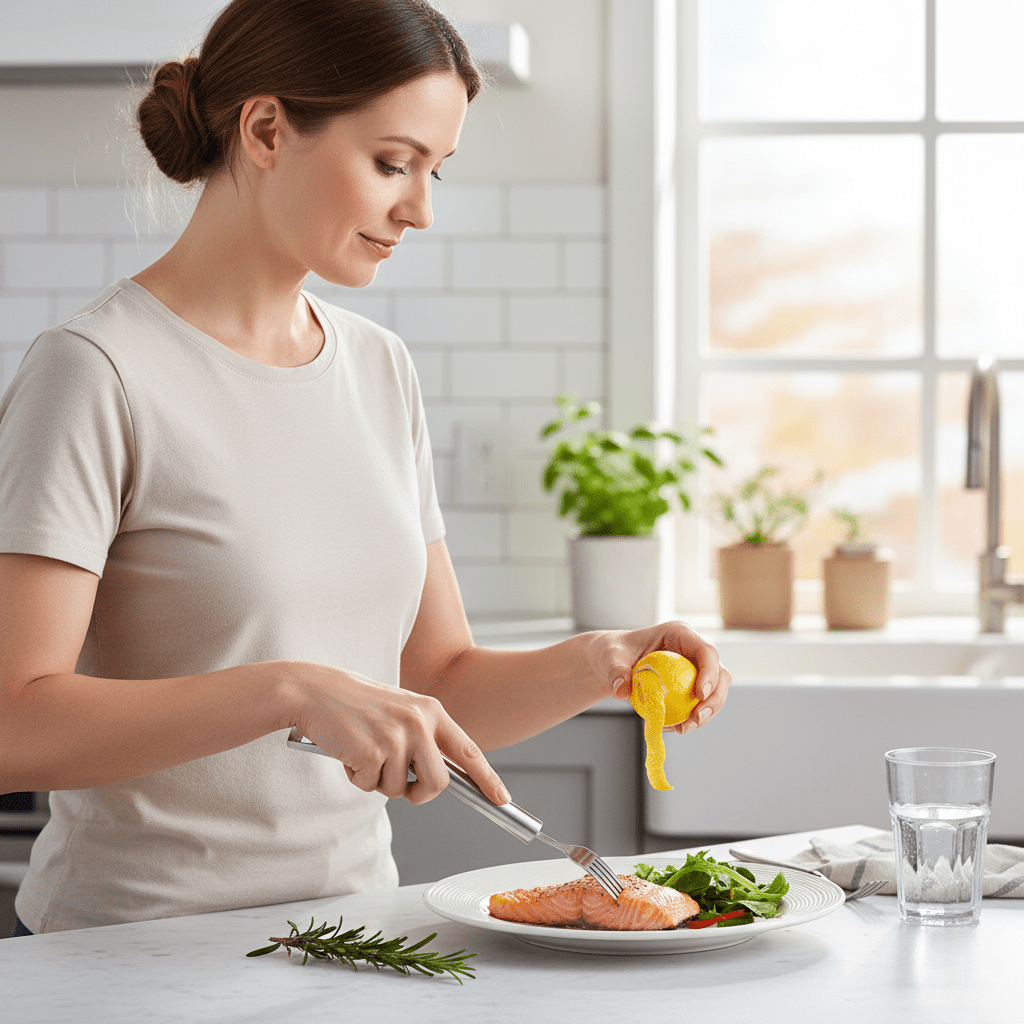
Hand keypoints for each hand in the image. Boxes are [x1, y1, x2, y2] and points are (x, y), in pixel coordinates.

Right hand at [286, 661, 509, 805]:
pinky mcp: (372, 752)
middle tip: (398, 782)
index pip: (468, 750)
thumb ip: (423, 738)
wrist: (314, 690)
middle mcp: (419, 722)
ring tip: (364, 751)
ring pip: (400, 789)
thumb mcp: (400, 712)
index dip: (488, 778)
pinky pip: (371, 786)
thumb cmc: (356, 704)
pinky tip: (348, 751)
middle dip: (418, 794)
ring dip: (379, 781)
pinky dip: (357, 778)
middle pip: (438, 784)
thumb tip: (437, 780)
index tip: (503, 799)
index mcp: (431, 710)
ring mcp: (396, 737)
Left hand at [585, 621, 731, 733]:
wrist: (612, 664)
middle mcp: (692, 650)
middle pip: (719, 673)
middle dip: (714, 699)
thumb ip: (616, 672)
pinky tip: (674, 728)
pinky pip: (700, 704)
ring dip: (705, 714)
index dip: (710, 673)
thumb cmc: (613, 653)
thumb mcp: (610, 658)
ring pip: (715, 692)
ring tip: (682, 728)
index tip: (699, 695)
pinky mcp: (691, 685)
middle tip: (695, 719)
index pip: (705, 651)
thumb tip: (622, 690)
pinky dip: (691, 718)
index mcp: (679, 634)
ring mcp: (695, 668)